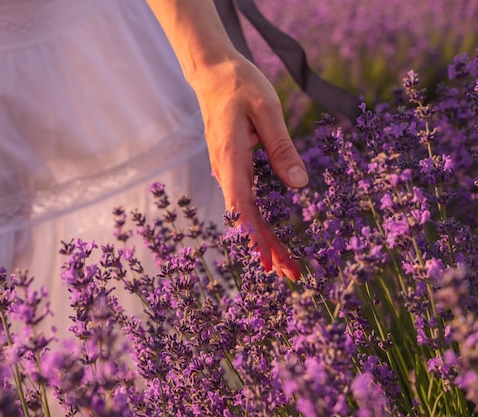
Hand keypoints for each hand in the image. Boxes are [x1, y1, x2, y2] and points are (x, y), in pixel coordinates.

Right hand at [193, 55, 307, 280]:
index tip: (269, 262)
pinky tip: (268, 236)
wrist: (212, 73)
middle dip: (267, 247)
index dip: (256, 236)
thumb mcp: (267, 109)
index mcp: (231, 157)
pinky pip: (245, 200)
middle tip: (290, 274)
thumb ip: (281, 147)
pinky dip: (259, 222)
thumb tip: (299, 184)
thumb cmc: (240, 84)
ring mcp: (227, 170)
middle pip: (245, 217)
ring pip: (245, 212)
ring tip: (284, 263)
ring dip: (264, 238)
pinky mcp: (233, 167)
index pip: (242, 205)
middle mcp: (225, 169)